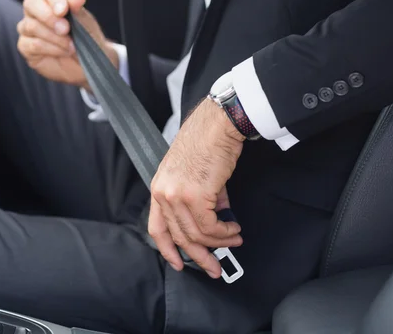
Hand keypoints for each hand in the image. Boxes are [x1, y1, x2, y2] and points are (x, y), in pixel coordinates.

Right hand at [17, 0, 118, 90]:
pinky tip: (63, 52)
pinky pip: (32, 44)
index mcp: (54, 1)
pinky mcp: (26, 47)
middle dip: (48, 16)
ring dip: (54, 37)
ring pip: (31, 26)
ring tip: (71, 46)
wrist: (86, 65)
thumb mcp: (86, 25)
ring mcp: (29, 29)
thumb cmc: (85, 41)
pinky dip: (50, 49)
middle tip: (65, 29)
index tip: (63, 10)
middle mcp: (37, 12)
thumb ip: (79, 9)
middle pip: (31, 3)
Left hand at [148, 99, 245, 277]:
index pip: (157, 228)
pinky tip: (234, 228)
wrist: (217, 125)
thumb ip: (200, 200)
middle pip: (180, 236)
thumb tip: (217, 218)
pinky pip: (210, 226)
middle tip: (214, 268)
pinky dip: (224, 232)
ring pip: (197, 234)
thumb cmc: (206, 143)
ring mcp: (177, 195)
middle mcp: (163, 194)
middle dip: (200, 256)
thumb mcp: (193, 175)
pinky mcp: (195, 195)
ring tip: (234, 238)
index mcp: (159, 188)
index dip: (168, 249)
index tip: (178, 263)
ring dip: (219, 242)